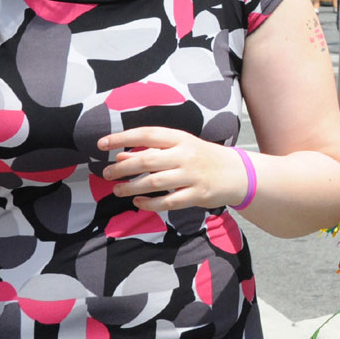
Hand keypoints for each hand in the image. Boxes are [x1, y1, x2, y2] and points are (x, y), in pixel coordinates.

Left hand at [99, 127, 249, 212]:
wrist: (238, 173)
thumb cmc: (203, 158)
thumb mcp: (180, 148)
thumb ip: (152, 151)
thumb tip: (120, 157)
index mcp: (181, 139)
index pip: (147, 134)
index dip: (123, 138)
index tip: (102, 144)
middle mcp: (186, 155)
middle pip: (147, 161)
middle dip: (122, 168)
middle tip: (108, 174)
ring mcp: (192, 175)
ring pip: (154, 183)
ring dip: (131, 187)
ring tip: (118, 190)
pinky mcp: (197, 194)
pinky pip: (168, 202)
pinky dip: (149, 204)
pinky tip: (138, 203)